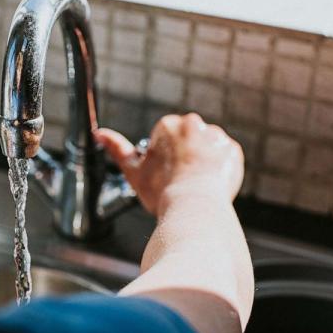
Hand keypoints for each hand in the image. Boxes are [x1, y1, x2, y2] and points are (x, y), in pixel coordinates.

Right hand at [95, 113, 242, 215]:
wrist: (193, 208)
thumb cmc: (161, 191)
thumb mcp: (133, 170)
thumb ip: (116, 148)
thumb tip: (99, 133)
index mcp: (168, 125)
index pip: (166, 138)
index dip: (164, 159)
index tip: (165, 175)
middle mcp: (193, 124)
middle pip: (187, 139)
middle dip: (184, 155)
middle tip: (179, 180)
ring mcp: (215, 137)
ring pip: (207, 147)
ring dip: (203, 160)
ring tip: (195, 183)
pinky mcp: (232, 151)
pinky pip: (225, 157)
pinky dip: (219, 168)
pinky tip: (210, 182)